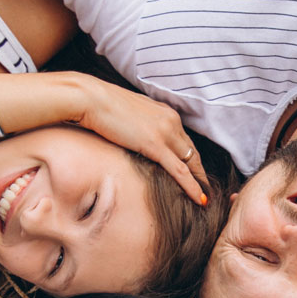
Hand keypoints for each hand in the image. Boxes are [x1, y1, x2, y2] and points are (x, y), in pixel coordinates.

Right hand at [70, 74, 208, 204]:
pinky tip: (199, 199)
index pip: (184, 140)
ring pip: (190, 162)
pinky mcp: (155, 145)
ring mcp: (165, 132)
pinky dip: (192, 187)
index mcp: (165, 112)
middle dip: (200, 173)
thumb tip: (138, 135)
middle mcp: (171, 121)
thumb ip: (141, 123)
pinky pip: (179, 171)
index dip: (191, 159)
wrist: (90, 97)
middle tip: (206, 190)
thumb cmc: (101, 104)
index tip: (195, 173)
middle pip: (192, 152)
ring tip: (205, 200)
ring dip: (200, 182)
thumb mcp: (129, 112)